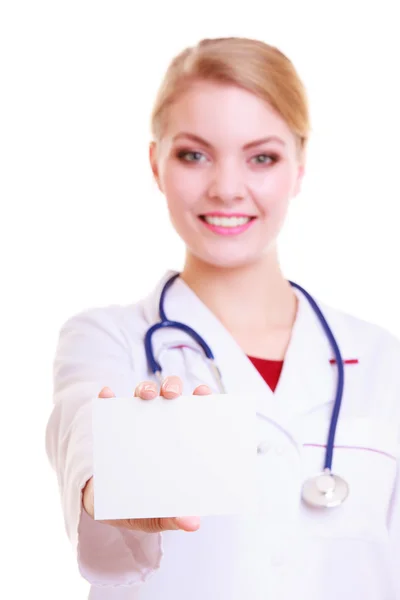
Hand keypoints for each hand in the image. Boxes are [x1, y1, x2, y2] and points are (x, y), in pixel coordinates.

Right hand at [82, 376, 211, 532]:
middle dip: (171, 387)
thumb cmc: (138, 506)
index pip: (193, 411)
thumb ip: (172, 517)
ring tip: (144, 396)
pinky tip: (107, 394)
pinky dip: (107, 397)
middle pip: (168, 395)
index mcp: (177, 439)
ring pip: (142, 394)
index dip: (201, 397)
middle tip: (171, 396)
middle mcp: (158, 423)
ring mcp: (133, 421)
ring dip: (145, 389)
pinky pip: (107, 405)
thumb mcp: (155, 516)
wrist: (101, 508)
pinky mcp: (108, 425)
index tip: (203, 392)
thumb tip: (193, 523)